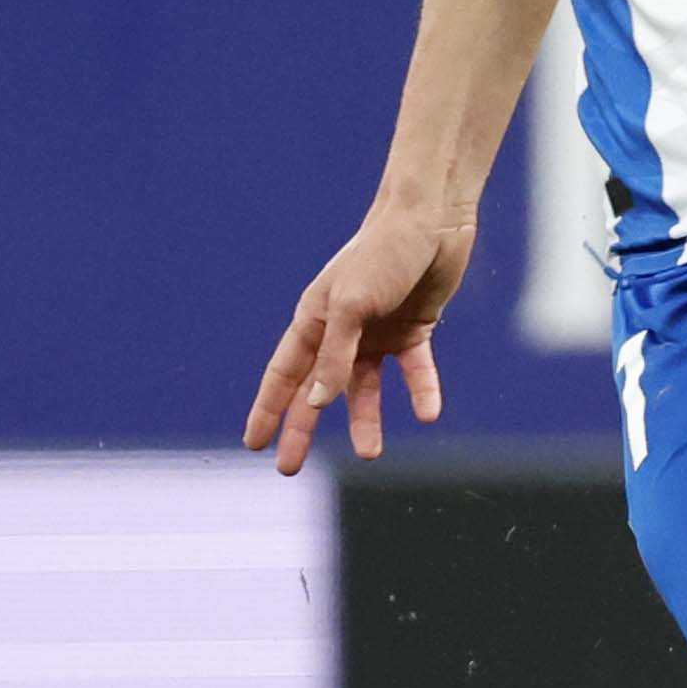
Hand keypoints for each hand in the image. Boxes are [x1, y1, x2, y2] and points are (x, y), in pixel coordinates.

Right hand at [245, 202, 477, 474]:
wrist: (432, 219)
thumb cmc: (383, 252)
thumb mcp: (352, 304)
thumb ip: (334, 356)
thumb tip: (316, 403)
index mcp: (315, 319)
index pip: (284, 374)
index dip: (268, 409)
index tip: (254, 443)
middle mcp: (342, 330)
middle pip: (316, 390)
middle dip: (303, 428)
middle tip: (289, 468)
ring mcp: (377, 332)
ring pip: (366, 388)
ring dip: (366, 419)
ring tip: (370, 453)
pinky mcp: (413, 329)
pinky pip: (415, 370)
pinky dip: (421, 391)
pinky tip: (429, 414)